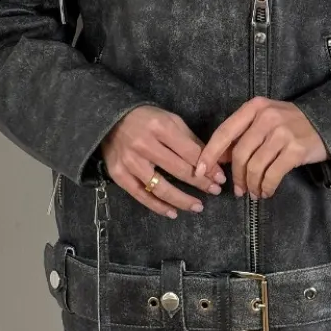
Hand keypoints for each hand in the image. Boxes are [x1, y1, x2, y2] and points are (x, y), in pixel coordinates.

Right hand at [100, 105, 226, 218]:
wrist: (109, 119)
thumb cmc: (145, 119)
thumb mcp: (170, 120)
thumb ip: (190, 140)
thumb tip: (213, 160)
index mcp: (160, 127)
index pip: (190, 152)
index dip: (208, 167)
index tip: (221, 178)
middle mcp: (144, 144)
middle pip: (178, 169)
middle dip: (200, 183)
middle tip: (215, 191)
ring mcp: (130, 161)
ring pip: (161, 187)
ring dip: (182, 200)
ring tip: (198, 206)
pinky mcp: (119, 175)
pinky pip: (142, 196)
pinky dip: (158, 206)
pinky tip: (173, 212)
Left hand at [193, 98, 328, 198]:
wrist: (326, 123)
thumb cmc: (289, 124)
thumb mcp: (264, 120)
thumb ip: (242, 135)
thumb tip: (216, 159)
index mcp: (254, 107)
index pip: (225, 131)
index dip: (210, 153)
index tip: (200, 170)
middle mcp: (267, 117)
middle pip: (239, 153)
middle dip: (236, 176)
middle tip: (238, 190)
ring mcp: (283, 132)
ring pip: (255, 166)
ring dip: (251, 184)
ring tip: (254, 192)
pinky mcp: (296, 149)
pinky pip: (273, 174)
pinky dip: (266, 187)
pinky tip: (266, 192)